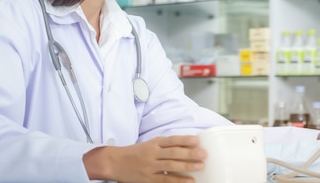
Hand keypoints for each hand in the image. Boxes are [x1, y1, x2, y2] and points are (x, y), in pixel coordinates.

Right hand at [83, 135, 206, 182]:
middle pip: (173, 153)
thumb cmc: (136, 153)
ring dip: (187, 166)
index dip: (184, 140)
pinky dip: (178, 181)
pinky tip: (190, 181)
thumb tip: (187, 144)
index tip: (197, 140)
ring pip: (171, 166)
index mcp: (154, 143)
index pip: (171, 140)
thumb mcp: (150, 144)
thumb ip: (166, 144)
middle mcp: (152, 154)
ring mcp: (150, 167)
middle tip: (204, 154)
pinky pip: (165, 180)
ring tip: (200, 166)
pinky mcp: (148, 179)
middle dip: (190, 153)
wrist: (115, 163)